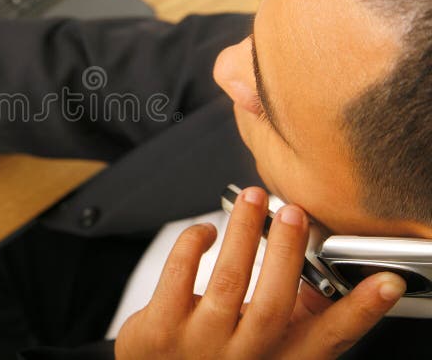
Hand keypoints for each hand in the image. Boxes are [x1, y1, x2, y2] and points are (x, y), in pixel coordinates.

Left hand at [115, 186, 405, 359]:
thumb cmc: (212, 359)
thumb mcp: (260, 348)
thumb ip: (289, 318)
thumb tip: (320, 274)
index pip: (327, 340)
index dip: (359, 312)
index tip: (385, 282)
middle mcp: (242, 356)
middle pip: (272, 305)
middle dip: (286, 254)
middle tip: (293, 214)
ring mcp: (198, 344)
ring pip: (226, 281)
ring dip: (242, 233)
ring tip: (252, 199)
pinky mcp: (158, 330)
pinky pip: (178, 274)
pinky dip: (192, 244)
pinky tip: (205, 231)